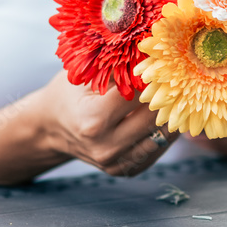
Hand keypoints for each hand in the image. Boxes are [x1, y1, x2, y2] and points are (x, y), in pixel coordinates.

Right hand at [29, 70, 178, 175]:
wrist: (52, 128)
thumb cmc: (69, 94)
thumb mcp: (86, 76)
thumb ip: (118, 69)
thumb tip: (153, 56)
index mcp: (93, 120)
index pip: (137, 96)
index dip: (152, 77)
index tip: (162, 64)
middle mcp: (105, 146)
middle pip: (153, 118)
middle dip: (166, 95)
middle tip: (174, 77)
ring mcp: (115, 162)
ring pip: (161, 137)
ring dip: (170, 115)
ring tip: (173, 95)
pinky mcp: (124, 170)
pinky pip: (156, 150)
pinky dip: (162, 131)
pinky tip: (162, 114)